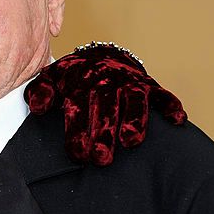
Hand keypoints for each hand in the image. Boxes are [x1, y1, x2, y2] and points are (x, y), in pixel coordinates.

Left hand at [26, 42, 186, 165]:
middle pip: (106, 107)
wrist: (101, 54)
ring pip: (134, 100)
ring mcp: (130, 82)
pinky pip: (163, 94)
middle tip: (101, 159)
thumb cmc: (74, 75)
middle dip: (104, 133)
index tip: (78, 154)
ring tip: (131, 142)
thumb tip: (36, 107)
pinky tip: (177, 121)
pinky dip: (171, 106)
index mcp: (81, 83)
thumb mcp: (52, 78)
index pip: (78, 108)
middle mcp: (107, 82)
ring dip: (135, 120)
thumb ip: (41, 92)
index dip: (77, 131)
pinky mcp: (149, 84)